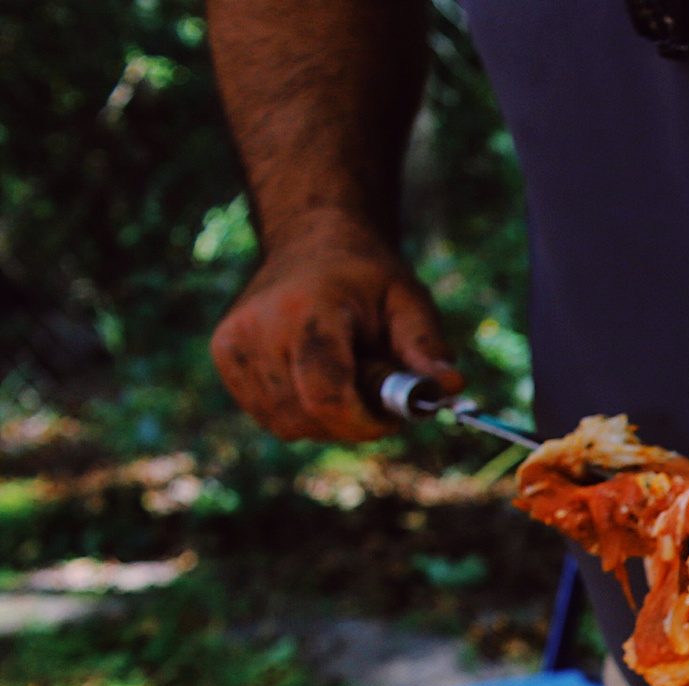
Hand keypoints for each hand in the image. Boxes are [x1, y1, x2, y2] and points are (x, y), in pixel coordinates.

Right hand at [209, 215, 457, 441]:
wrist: (312, 243)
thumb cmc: (367, 278)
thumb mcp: (409, 302)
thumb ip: (427, 347)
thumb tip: (452, 386)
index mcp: (307, 310)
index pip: (326, 395)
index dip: (364, 423)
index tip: (391, 418)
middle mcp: (258, 326)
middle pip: (307, 417)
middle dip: (351, 421)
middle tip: (373, 392)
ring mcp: (232, 341)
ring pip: (286, 424)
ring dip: (325, 419)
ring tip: (343, 375)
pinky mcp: (222, 355)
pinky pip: (268, 416)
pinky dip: (299, 412)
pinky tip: (314, 376)